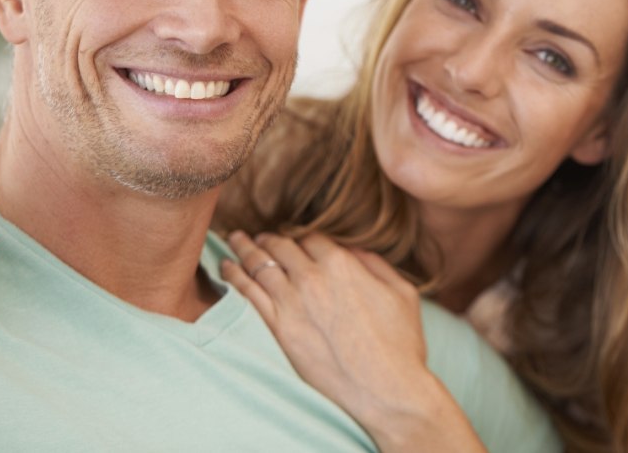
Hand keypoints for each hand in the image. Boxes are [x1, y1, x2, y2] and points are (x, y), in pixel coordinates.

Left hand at [221, 231, 486, 452]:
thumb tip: (354, 251)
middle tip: (257, 236)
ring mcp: (292, 302)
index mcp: (342, 263)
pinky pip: (248, 294)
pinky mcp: (278, 329)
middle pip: (281, 246)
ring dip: (244, 249)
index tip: (295, 241)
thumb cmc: (400, 344)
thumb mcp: (401, 292)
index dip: (302, 238)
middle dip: (269, 238)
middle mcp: (313, 277)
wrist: (386, 391)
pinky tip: (226, 267)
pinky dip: (234, 276)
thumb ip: (375, 263)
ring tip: (234, 240)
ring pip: (260, 264)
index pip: (312, 238)